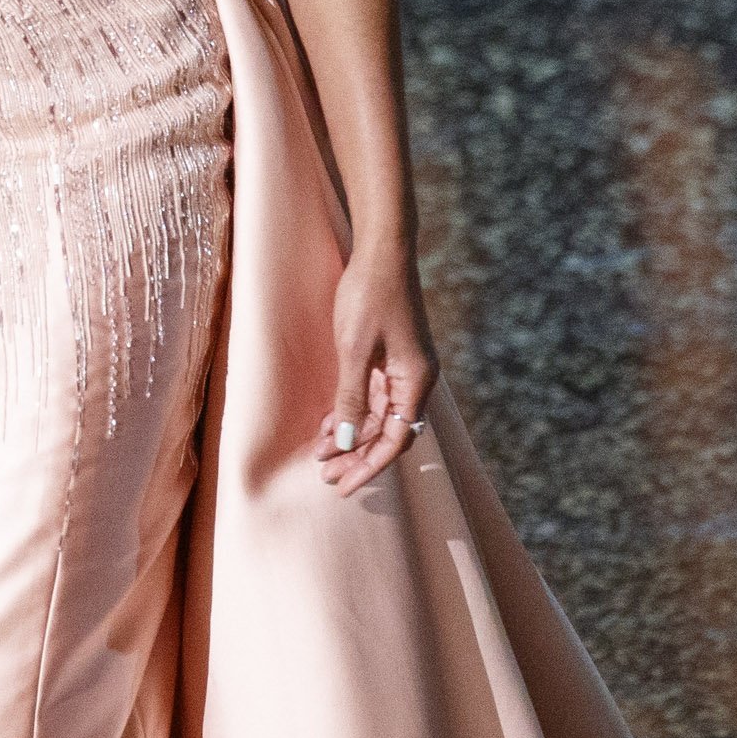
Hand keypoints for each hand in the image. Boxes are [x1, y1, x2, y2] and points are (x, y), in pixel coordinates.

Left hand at [314, 250, 435, 495]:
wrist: (382, 250)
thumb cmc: (370, 296)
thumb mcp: (355, 351)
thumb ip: (351, 400)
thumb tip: (345, 444)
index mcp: (416, 381)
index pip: (395, 440)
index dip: (369, 466)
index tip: (343, 486)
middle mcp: (415, 379)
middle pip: (388, 433)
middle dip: (357, 457)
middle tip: (326, 479)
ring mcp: (403, 368)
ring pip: (378, 417)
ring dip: (350, 437)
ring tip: (320, 457)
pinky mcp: (390, 356)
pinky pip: (372, 396)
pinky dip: (351, 412)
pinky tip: (326, 425)